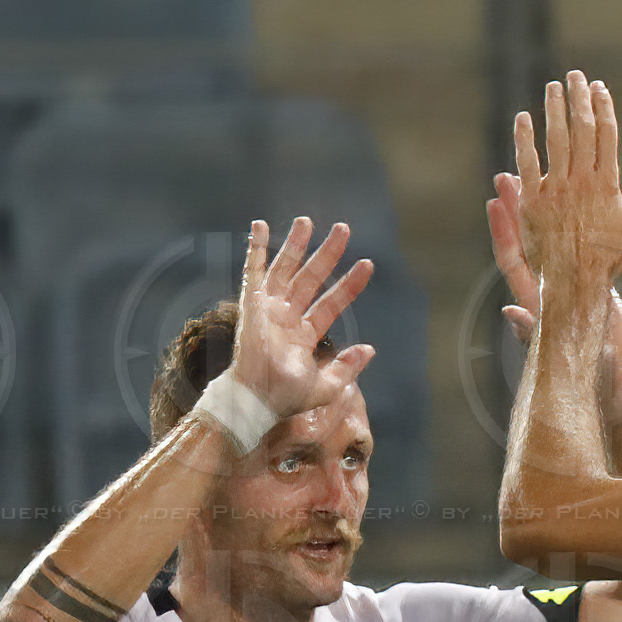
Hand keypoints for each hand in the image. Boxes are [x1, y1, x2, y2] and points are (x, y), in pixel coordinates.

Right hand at [229, 215, 375, 421]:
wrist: (258, 401)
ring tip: (307, 220)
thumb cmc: (288, 398)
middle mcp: (287, 317)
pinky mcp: (251, 302)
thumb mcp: (327, 386)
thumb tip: (370, 348)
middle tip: (344, 228)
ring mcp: (269, 308)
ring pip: (286, 268)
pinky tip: (261, 226)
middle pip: (311, 277)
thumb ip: (348, 367)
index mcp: (305, 334)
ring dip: (296, 244)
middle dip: (327, 253)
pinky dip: (256, 248)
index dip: (350, 283)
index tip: (367, 264)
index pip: (332, 302)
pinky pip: (253, 270)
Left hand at [488, 168, 621, 404]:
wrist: (615, 376)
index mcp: (538, 299)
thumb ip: (531, 332)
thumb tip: (509, 314)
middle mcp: (548, 286)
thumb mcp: (559, 352)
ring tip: (542, 178)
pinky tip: (577, 202)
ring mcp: (567, 283)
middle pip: (527, 240)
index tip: (493, 202)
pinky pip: (576, 247)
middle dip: (517, 208)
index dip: (502, 231)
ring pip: (551, 238)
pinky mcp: (589, 282)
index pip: (512, 258)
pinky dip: (573, 224)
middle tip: (508, 174)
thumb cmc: (587, 369)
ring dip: (544, 210)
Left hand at [514, 71, 621, 304]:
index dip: (603, 107)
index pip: (606, 135)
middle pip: (582, 128)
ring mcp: (556, 192)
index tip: (600, 88)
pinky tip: (523, 119)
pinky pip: (527, 163)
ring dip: (554, 108)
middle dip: (579, 98)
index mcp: (608, 185)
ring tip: (553, 88)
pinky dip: (524, 138)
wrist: (577, 288)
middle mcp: (583, 183)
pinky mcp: (533, 203)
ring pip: (556, 139)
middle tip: (575, 76)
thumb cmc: (608, 261)